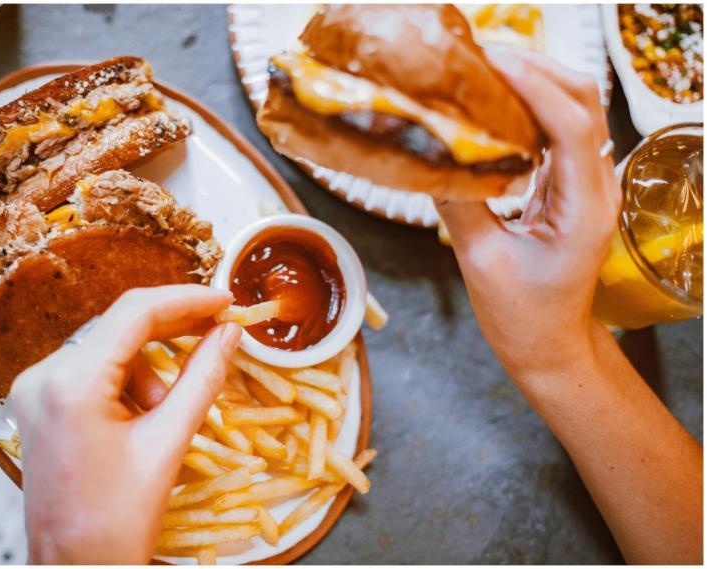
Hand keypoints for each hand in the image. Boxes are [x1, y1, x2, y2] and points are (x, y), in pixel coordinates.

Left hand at [10, 285, 241, 563]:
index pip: (134, 313)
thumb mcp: (168, 444)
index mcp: (70, 385)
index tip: (226, 301)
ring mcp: (36, 389)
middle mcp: (42, 376)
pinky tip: (144, 418)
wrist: (74, 568)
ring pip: (111, 349)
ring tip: (167, 414)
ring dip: (150, 369)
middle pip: (120, 326)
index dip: (187, 300)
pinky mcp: (41, 402)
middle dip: (173, 328)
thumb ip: (202, 379)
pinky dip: (128, 382)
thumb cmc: (116, 523)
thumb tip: (230, 333)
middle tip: (221, 329)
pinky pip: (95, 370)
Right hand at [437, 48, 619, 381]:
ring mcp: (587, 184)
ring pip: (573, 108)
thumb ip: (458, 203)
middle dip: (535, 68)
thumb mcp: (481, 262)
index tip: (490, 64)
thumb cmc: (521, 316)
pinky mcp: (569, 185)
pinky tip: (492, 103)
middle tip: (479, 57)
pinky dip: (528, 105)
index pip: (572, 125)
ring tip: (481, 70)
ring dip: (533, 81)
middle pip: (582, 100)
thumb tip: (430, 155)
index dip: (533, 86)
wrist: (548, 345)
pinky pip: (556, 129)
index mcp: (584, 208)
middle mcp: (596, 187)